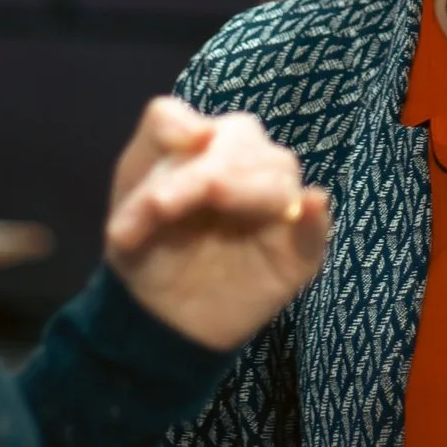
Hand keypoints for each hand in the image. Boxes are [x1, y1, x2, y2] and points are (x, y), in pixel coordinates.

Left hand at [104, 98, 331, 351]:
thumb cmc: (147, 250)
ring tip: (199, 227)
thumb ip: (156, 147)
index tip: (158, 169)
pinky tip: (308, 206)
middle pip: (242, 140)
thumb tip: (203, 130)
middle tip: (157, 209)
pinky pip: (314, 226)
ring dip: (238, 191)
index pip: (202, 127)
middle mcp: (248, 166)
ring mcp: (277, 206)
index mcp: (208, 148)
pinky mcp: (297, 250)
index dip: (178, 136)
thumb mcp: (131, 196)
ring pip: (277, 173)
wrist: (159, 319)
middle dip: (199, 173)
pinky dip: (312, 215)